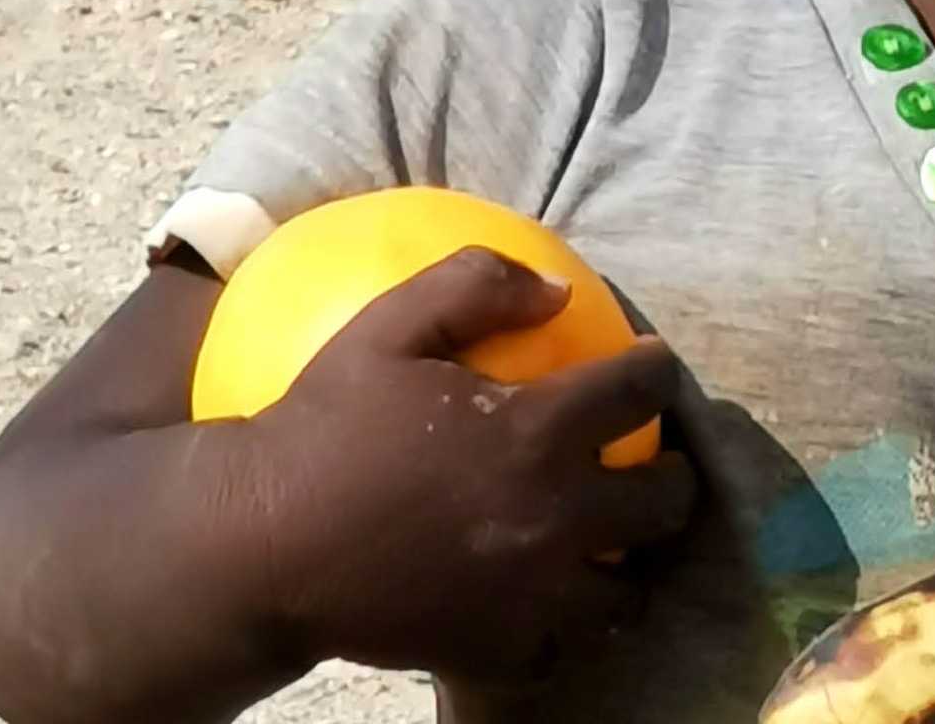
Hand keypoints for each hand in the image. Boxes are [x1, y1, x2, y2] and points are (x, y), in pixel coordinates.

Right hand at [239, 246, 695, 685]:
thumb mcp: (388, 326)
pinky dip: (567, 626)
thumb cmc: (324, 425)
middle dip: (674, 475)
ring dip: (631, 562)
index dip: (656, 369)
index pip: (641, 390)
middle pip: (665, 501)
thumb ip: (474, 285)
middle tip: (653, 462)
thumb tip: (556, 288)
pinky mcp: (494, 650)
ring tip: (615, 539)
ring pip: (627, 594)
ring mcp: (530, 595)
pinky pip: (561, 650)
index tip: (649, 365)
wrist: (260, 545)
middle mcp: (553, 516)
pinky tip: (552, 597)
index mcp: (537, 430)